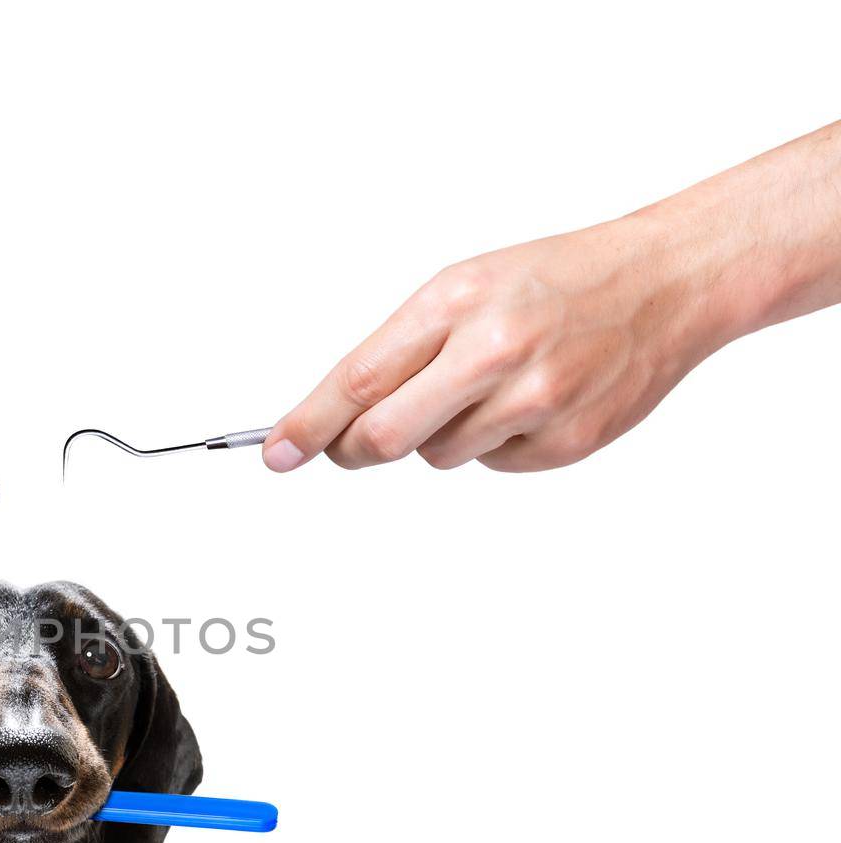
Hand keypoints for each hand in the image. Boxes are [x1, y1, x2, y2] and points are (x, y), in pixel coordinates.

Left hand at [262, 217, 720, 473]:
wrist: (665, 281)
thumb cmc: (554, 280)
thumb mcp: (465, 287)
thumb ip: (401, 351)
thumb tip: (334, 418)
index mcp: (455, 303)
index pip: (359, 380)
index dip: (307, 425)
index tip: (276, 454)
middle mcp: (493, 351)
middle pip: (383, 437)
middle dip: (357, 448)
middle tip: (356, 443)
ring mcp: (534, 400)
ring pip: (437, 456)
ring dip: (442, 434)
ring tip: (490, 386)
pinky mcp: (566, 442)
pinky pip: (492, 464)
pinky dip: (495, 443)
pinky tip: (531, 402)